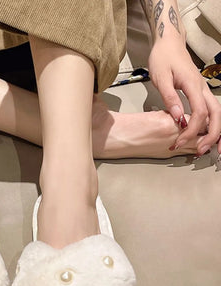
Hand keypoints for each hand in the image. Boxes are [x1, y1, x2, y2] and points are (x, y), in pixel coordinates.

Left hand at [148, 38, 220, 154]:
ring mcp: (203, 90)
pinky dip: (213, 124)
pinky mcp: (200, 92)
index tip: (180, 142)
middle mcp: (203, 88)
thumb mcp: (161, 77)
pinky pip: (211, 110)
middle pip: (216, 114)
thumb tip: (178, 118)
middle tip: (202, 151)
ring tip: (212, 148)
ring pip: (218, 113)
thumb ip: (170, 97)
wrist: (168, 44)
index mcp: (193, 85)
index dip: (192, 130)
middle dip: (212, 135)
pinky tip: (208, 135)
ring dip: (217, 131)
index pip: (200, 112)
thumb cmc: (163, 59)